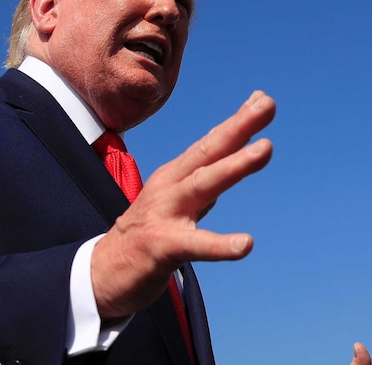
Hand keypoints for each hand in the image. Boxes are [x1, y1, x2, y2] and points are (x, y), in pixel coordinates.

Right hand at [92, 90, 275, 317]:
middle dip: (239, 127)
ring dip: (234, 165)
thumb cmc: (147, 234)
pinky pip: (194, 245)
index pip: (211, 144)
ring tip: (266, 149)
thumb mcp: (178, 200)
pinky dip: (219, 245)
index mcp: (175, 176)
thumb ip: (207, 179)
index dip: (237, 122)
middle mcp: (170, 187)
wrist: (103, 273)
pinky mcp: (161, 246)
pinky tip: (245, 245)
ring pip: (203, 185)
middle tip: (268, 104)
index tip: (263, 99)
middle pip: (208, 153)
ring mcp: (164, 214)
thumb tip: (238, 156)